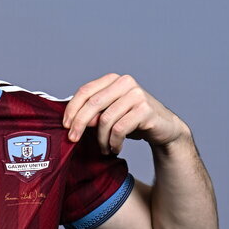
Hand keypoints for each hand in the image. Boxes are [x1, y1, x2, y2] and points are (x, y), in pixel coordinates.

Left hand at [62, 73, 187, 154]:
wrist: (164, 128)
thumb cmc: (132, 120)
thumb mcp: (110, 114)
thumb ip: (93, 114)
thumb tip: (73, 122)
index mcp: (113, 80)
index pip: (85, 91)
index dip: (72, 109)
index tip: (65, 126)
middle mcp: (125, 83)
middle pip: (93, 104)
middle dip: (79, 124)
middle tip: (73, 140)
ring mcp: (137, 95)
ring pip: (106, 120)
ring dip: (101, 139)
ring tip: (104, 148)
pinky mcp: (145, 110)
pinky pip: (119, 129)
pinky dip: (114, 142)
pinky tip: (115, 148)